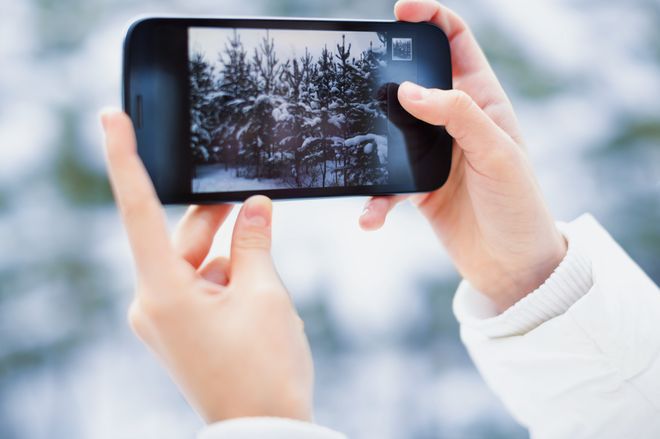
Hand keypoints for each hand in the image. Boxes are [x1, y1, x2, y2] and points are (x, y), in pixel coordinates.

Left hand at [100, 109, 312, 421]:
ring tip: (266, 275)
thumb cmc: (266, 368)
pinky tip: (258, 293)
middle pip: (182, 238)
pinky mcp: (178, 328)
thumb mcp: (266, 294)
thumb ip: (256, 241)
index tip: (112, 118)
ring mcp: (164, 318)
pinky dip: (228, 277)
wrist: (266, 427)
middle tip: (257, 206)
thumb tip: (256, 206)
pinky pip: (199, 284)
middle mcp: (153, 303)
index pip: (139, 210)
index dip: (125, 159)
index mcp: (164, 292)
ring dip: (231, 255)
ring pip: (195, 261)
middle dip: (221, 222)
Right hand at [360, 0, 566, 310]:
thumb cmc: (518, 205)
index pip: (455, 42)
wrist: (511, 265)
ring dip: (370, 143)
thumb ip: (458, 116)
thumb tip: (410, 90)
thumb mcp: (498, 154)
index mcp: (481, 100)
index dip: (431, 18)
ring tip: (356, 154)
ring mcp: (432, 152)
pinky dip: (374, 199)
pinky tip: (370, 217)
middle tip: (360, 76)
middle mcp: (453, 121)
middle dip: (386, 74)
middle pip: (413, 79)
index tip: (400, 12)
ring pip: (389, 130)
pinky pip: (385, 183)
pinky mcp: (416, 185)